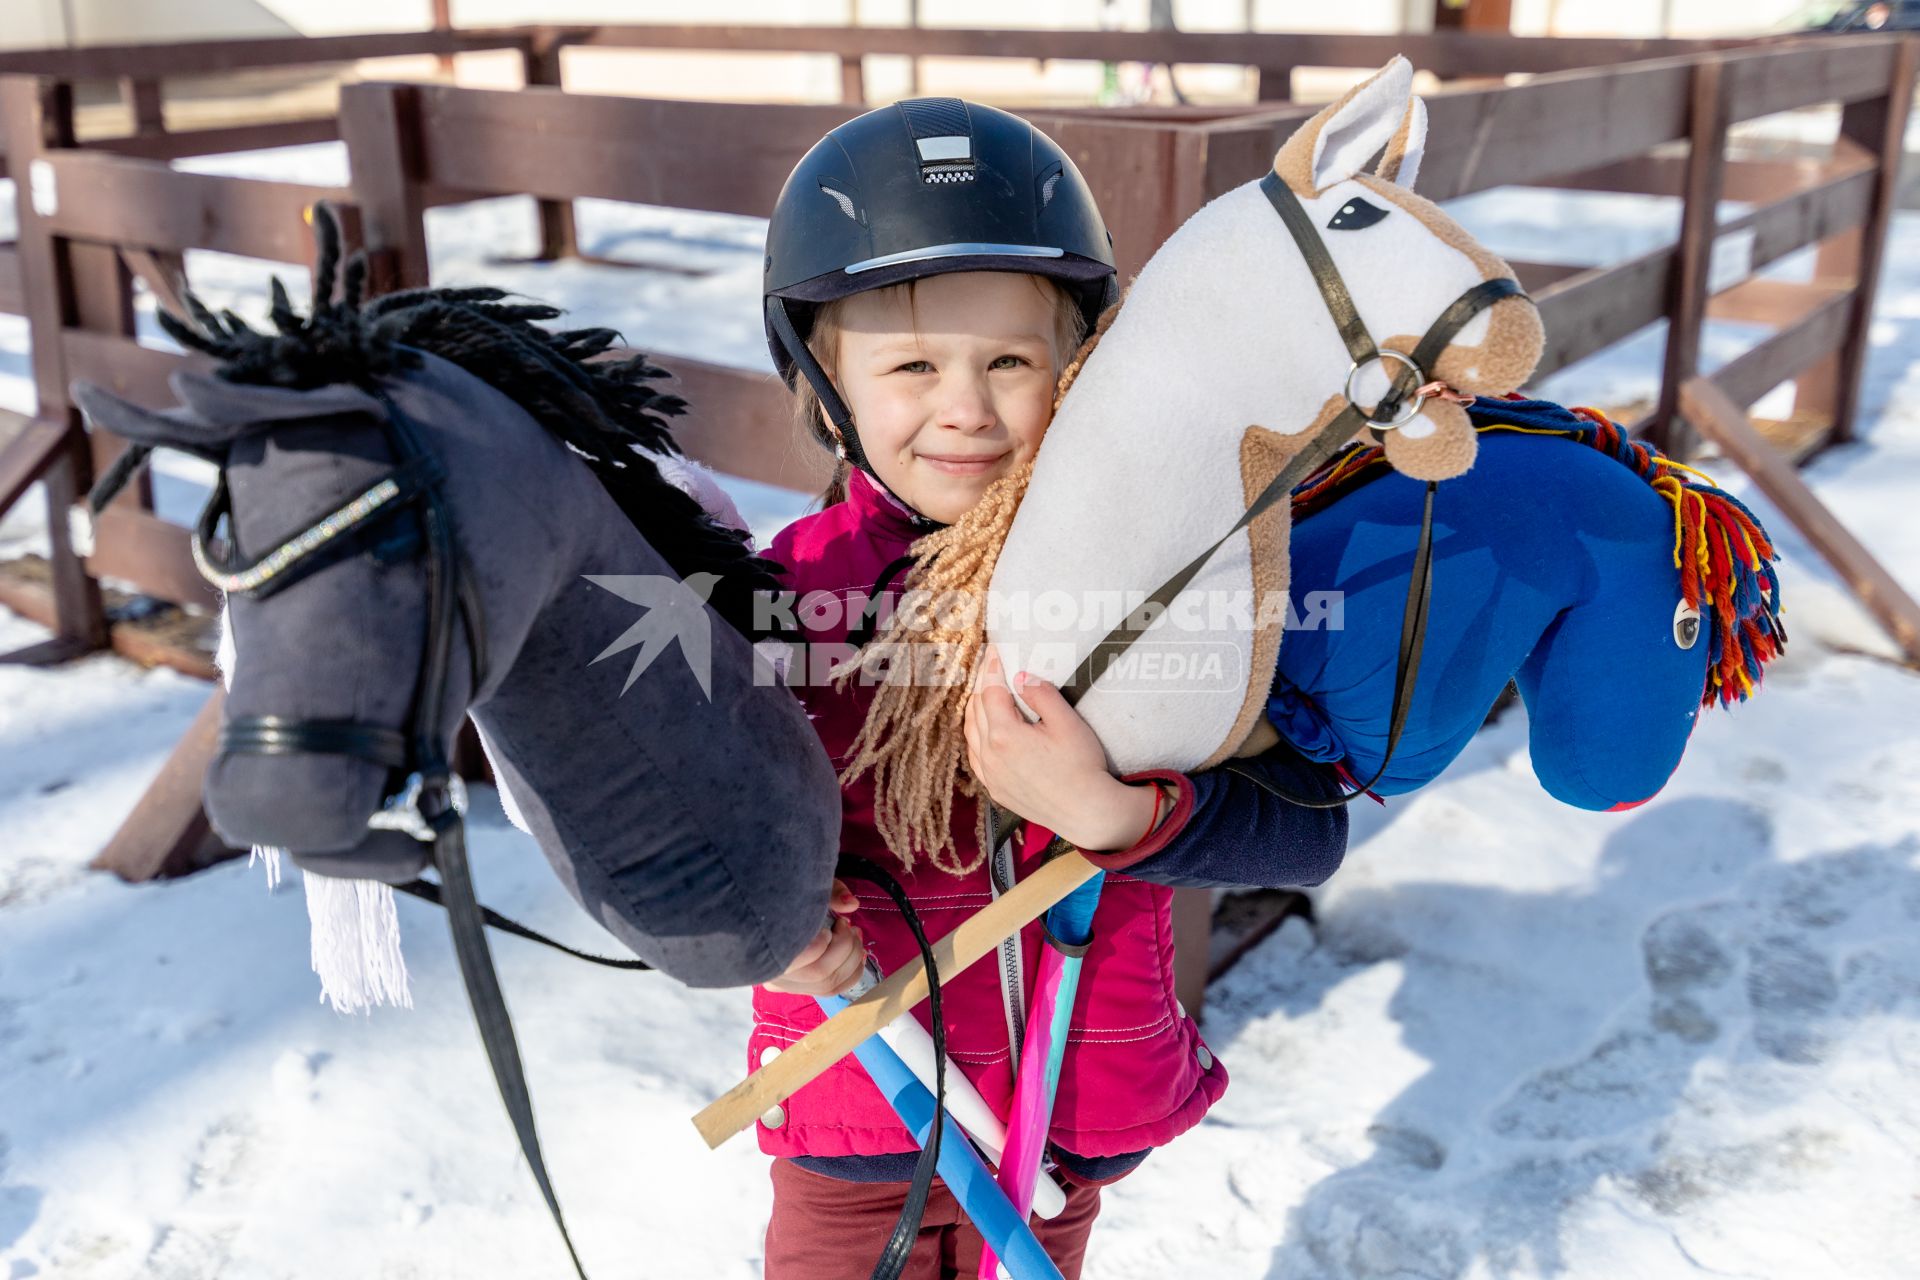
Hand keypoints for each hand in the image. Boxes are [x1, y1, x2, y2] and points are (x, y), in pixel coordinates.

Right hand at [763, 879, 865, 995]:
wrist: (767, 904)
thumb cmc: (786, 891)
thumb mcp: (806, 882)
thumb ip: (829, 891)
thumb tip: (851, 904)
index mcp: (763, 945)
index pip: (797, 959)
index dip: (822, 943)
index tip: (834, 920)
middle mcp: (771, 972)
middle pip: (818, 973)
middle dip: (845, 948)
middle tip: (849, 925)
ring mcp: (784, 983)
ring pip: (827, 985)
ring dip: (852, 959)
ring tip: (854, 935)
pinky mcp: (799, 987)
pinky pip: (830, 990)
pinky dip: (852, 973)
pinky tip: (857, 953)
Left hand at [964, 646, 1160, 851]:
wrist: (1087, 812)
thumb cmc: (1083, 767)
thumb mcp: (1067, 724)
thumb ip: (1042, 696)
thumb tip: (1022, 677)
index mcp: (1005, 735)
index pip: (991, 691)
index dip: (992, 667)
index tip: (994, 650)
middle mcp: (990, 755)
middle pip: (976, 709)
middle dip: (982, 683)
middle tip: (989, 665)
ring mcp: (990, 775)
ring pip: (971, 733)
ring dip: (975, 708)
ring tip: (985, 692)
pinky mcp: (996, 789)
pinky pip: (976, 756)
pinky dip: (976, 735)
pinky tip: (985, 729)